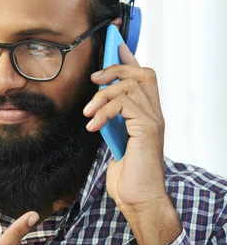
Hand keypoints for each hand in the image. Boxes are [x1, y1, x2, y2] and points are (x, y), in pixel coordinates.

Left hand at [83, 44, 180, 244]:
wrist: (138, 199)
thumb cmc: (127, 176)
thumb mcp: (113, 142)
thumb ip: (110, 122)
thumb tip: (96, 107)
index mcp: (147, 114)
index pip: (143, 77)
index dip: (128, 58)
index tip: (113, 45)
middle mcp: (154, 113)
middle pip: (141, 72)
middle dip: (115, 69)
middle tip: (94, 80)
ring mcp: (153, 120)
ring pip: (130, 86)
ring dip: (103, 96)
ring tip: (88, 113)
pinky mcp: (147, 128)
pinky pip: (125, 104)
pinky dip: (104, 111)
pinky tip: (93, 126)